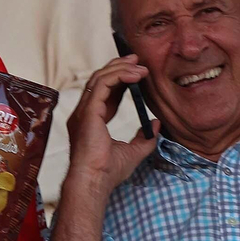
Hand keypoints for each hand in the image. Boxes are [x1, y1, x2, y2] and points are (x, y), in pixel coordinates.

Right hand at [63, 57, 159, 199]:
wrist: (95, 181)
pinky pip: (101, 84)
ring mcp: (83, 111)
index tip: (137, 71)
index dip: (120, 78)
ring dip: (121, 68)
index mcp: (91, 120)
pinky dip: (119, 76)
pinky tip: (135, 75)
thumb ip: (144, 137)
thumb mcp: (134, 151)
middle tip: (137, 59)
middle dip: (118, 66)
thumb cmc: (108, 172)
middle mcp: (84, 113)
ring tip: (140, 67)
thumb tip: (156, 124)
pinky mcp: (87, 111)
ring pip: (99, 78)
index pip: (104, 91)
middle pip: (99, 80)